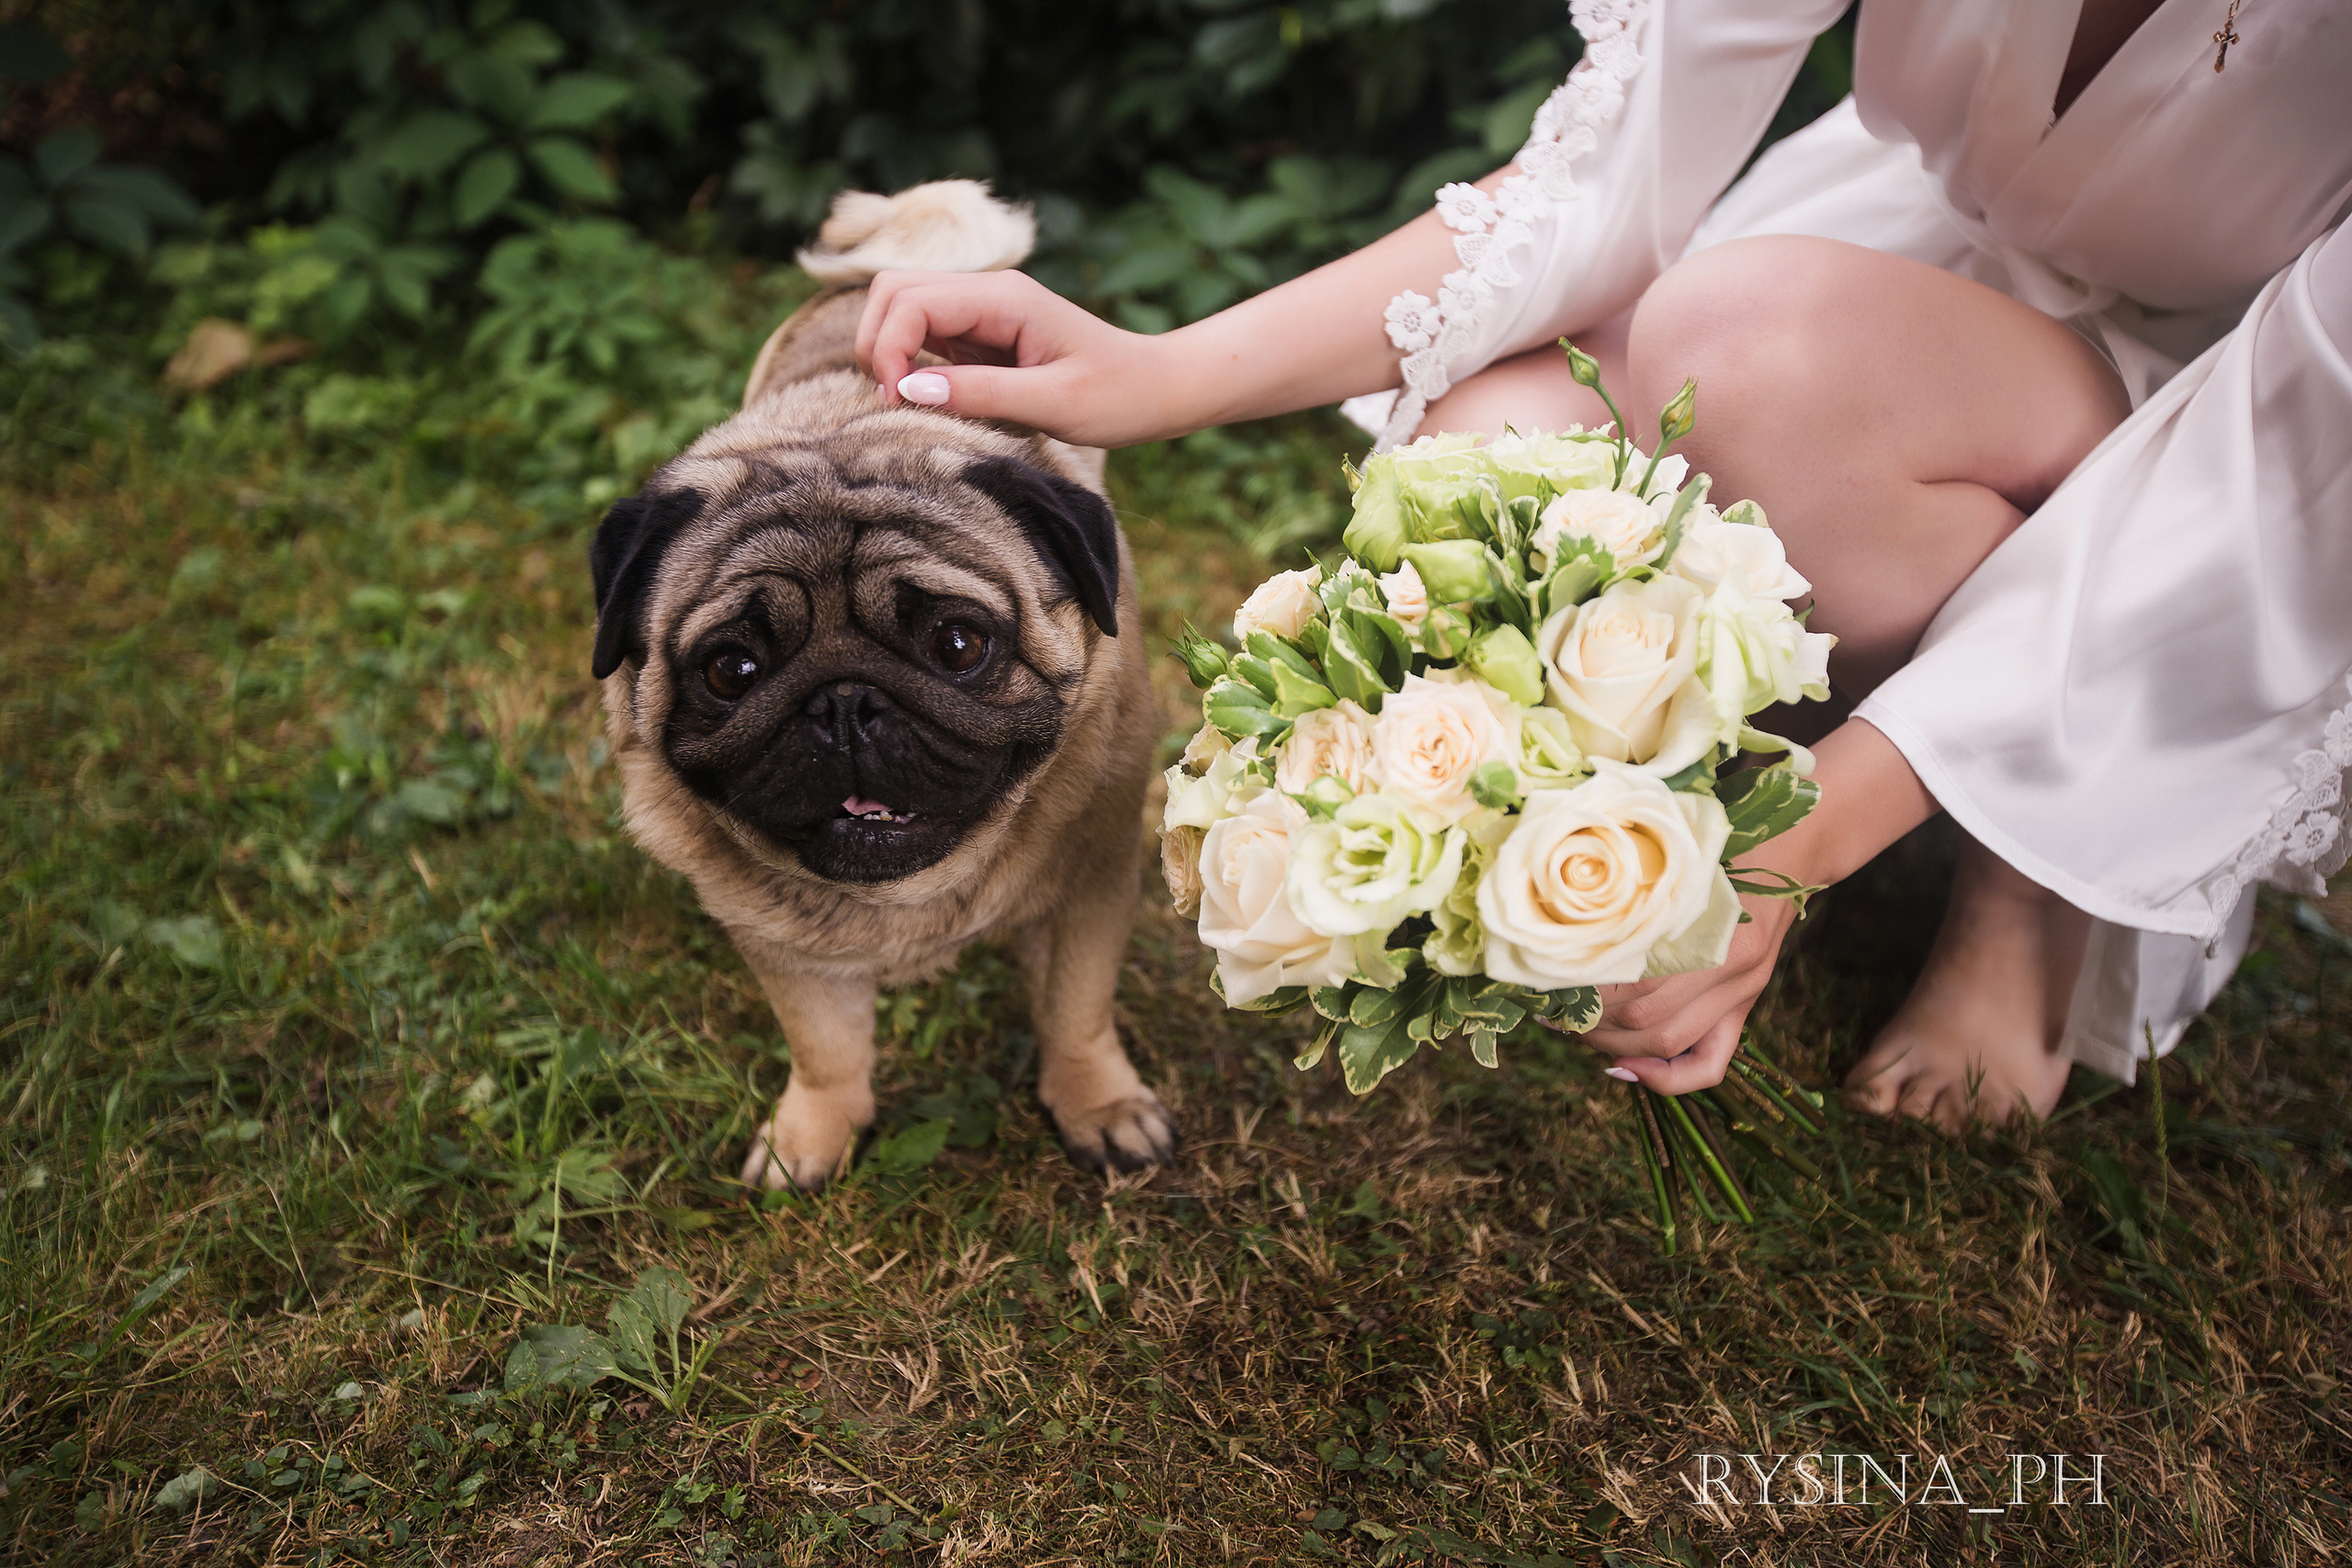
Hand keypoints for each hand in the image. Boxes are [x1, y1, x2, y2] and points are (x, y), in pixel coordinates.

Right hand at [856, 269, 1181, 447]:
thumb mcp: (1054, 404)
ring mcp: (980, 311)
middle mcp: (986, 293)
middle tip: (892, 403)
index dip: (888, 349)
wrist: (1157, 388)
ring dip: (886, 350)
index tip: (897, 403)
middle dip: (876, 343)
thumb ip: (982, 394)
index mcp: (1004, 298)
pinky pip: (922, 335)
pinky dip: (906, 362)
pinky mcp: (980, 335)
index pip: (910, 301)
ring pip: (899, 308)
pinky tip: (923, 399)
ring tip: (903, 403)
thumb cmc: (1117, 396)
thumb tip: (908, 390)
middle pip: (892, 291)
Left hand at [1568, 722, 1941, 1093]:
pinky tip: (1628, 1069)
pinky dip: (1667, 1077)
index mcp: (1711, 922)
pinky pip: (1711, 1063)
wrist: (1791, 845)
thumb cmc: (1720, 839)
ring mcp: (1744, 989)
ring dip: (1615, 1046)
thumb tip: (1567, 922)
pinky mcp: (1746, 1004)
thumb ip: (1633, 889)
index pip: (1636, 983)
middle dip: (1590, 1023)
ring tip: (1577, 1030)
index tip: (1547, 985)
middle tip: (1552, 1011)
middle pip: (1648, 1019)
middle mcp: (1733, 964)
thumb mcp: (1675, 855)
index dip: (1584, 994)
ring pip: (1670, 1043)